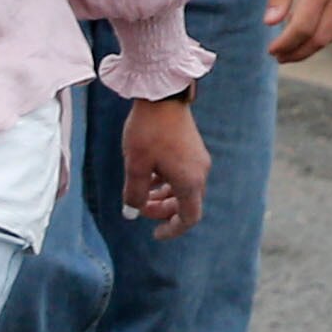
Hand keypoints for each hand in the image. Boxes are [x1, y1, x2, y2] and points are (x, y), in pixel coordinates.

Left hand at [120, 97, 209, 242]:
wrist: (162, 97)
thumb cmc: (148, 132)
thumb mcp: (135, 166)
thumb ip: (134, 193)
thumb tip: (132, 212)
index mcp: (190, 181)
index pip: (189, 218)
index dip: (173, 230)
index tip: (155, 234)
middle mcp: (200, 172)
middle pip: (185, 204)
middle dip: (163, 210)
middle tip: (139, 207)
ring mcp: (198, 160)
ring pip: (183, 189)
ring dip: (163, 196)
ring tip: (141, 192)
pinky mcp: (192, 149)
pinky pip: (182, 174)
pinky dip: (166, 181)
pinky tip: (148, 175)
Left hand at [268, 0, 331, 63]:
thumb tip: (270, 23)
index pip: (302, 28)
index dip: (286, 44)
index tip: (271, 50)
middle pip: (320, 38)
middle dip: (299, 52)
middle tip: (280, 57)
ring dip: (313, 47)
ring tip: (292, 50)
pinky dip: (326, 34)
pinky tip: (310, 35)